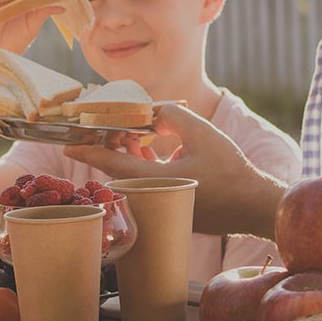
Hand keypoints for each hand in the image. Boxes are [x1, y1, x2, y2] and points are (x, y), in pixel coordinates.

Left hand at [66, 104, 284, 238]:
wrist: (253, 204)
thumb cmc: (231, 170)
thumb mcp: (201, 133)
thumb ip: (171, 116)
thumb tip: (150, 112)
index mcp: (155, 181)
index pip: (112, 165)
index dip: (89, 152)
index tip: (68, 144)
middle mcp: (152, 197)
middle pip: (119, 170)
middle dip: (110, 146)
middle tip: (102, 127)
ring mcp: (160, 206)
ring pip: (132, 177)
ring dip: (128, 154)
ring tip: (131, 130)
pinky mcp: (169, 208)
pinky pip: (145, 184)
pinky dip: (143, 165)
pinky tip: (149, 145)